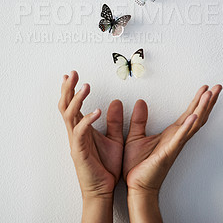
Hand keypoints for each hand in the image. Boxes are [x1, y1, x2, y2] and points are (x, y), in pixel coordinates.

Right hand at [58, 71, 122, 221]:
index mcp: (82, 128)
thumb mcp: (115, 138)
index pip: (72, 104)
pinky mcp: (80, 150)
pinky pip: (80, 131)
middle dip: (68, 88)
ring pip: (70, 115)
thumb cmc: (106, 166)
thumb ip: (115, 121)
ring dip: (77, 99)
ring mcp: (76, 141)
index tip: (71, 75)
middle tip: (72, 74)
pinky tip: (97, 111)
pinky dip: (87, 120)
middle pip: (66, 106)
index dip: (70, 90)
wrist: (103, 189)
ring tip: (85, 86)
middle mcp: (76, 132)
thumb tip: (116, 102)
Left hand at [123, 85, 221, 221]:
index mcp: (172, 133)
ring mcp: (175, 144)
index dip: (198, 100)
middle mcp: (177, 138)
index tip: (206, 88)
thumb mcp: (135, 136)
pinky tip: (194, 116)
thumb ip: (139, 119)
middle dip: (208, 101)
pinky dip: (188, 127)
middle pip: (197, 115)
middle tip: (218, 87)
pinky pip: (180, 138)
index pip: (188, 113)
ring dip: (202, 109)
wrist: (137, 186)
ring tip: (210, 95)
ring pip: (193, 124)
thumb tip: (141, 102)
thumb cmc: (138, 166)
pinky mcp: (168, 152)